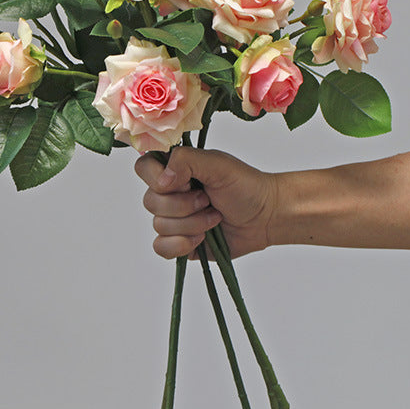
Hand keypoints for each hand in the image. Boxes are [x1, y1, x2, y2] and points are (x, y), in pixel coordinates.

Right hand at [134, 147, 276, 258]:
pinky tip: (202, 239)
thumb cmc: (246, 186)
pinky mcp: (179, 242)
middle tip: (208, 200)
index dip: (158, 178)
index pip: (144, 168)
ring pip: (158, 226)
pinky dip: (182, 244)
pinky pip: (161, 247)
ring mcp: (173, 218)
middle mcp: (170, 192)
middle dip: (184, 206)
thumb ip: (186, 161)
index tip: (185, 182)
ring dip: (191, 224)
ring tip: (214, 217)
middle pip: (150, 202)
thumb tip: (162, 181)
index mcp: (176, 169)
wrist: (265, 217)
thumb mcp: (218, 164)